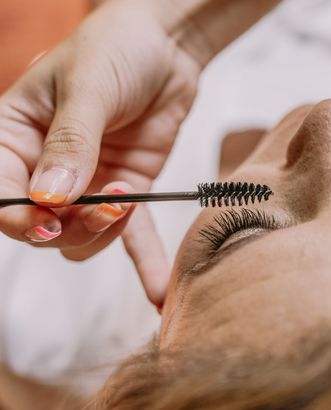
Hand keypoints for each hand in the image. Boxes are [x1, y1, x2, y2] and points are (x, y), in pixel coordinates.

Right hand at [0, 1, 199, 306]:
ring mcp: (87, 182)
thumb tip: (51, 198)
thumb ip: (71, 143)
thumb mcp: (87, 88)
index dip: (17, 214)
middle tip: (103, 206)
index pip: (0, 190)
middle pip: (40, 224)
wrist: (166, 47)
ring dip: (102, 233)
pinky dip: (145, 261)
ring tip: (126, 200)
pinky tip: (160, 292)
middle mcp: (46, 166)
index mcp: (15, 136)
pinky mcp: (126, 189)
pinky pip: (131, 234)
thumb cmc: (115, 49)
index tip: (44, 218)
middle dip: (67, 225)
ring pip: (79, 236)